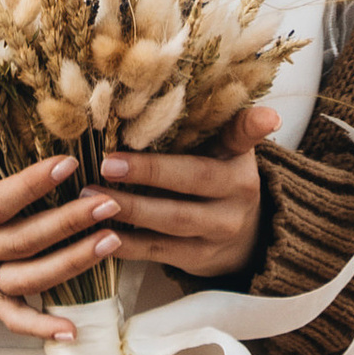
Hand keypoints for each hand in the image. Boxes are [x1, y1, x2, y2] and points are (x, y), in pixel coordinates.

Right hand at [0, 116, 125, 346]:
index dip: (32, 186)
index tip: (69, 163)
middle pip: (21, 243)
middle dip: (69, 223)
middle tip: (108, 201)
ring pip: (26, 280)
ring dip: (72, 264)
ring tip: (112, 240)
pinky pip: (9, 316)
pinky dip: (39, 327)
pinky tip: (74, 331)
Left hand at [95, 103, 278, 285]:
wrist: (247, 240)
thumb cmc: (223, 179)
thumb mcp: (231, 150)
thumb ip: (223, 123)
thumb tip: (232, 94)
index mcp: (240, 163)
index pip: (238, 139)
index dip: (247, 126)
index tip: (263, 117)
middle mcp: (235, 199)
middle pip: (193, 181)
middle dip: (149, 172)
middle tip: (107, 164)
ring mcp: (217, 234)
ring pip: (171, 222)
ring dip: (128, 210)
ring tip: (90, 196)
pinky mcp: (196, 260)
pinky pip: (158, 252)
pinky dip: (127, 244)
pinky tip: (98, 232)